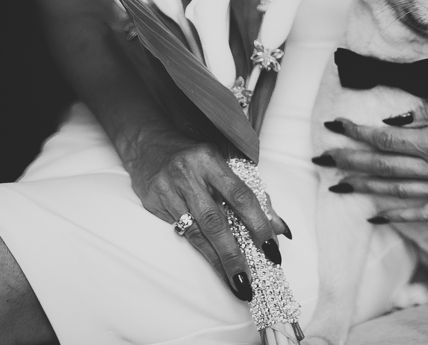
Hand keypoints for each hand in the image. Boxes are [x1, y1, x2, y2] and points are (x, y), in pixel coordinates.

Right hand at [126, 128, 290, 301]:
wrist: (148, 143)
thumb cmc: (194, 156)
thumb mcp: (223, 165)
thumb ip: (252, 195)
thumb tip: (279, 228)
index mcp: (210, 160)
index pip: (240, 195)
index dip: (258, 223)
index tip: (272, 248)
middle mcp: (187, 174)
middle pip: (215, 222)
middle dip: (234, 255)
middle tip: (248, 281)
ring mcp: (167, 191)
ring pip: (196, 234)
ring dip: (217, 262)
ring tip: (235, 283)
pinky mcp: (153, 204)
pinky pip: (180, 233)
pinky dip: (201, 251)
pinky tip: (214, 265)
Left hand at [319, 84, 427, 221]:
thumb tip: (392, 117)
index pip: (387, 140)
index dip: (357, 132)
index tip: (334, 124)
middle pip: (385, 168)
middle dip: (350, 162)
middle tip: (322, 157)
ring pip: (399, 192)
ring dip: (364, 189)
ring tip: (336, 185)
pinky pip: (424, 213)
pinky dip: (397, 215)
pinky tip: (375, 215)